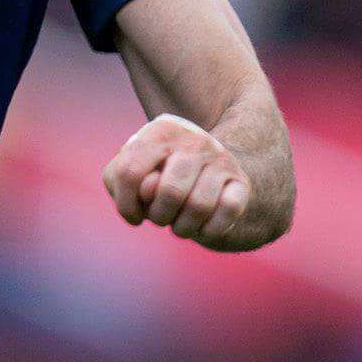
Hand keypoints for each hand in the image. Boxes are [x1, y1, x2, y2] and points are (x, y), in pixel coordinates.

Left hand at [102, 111, 265, 248]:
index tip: (134, 216)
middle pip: (169, 192)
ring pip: (199, 205)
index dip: (126, 205)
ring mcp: (221, 159)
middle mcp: (193, 140)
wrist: (205, 176)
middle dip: (160, 217)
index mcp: (160, 132)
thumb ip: (120, 178)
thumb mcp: (131, 176)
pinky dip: (211, 230)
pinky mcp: (241, 181)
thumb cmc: (157, 178)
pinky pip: (228, 211)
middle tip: (161, 217)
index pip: (129, 172)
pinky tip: (204, 227)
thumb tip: (149, 188)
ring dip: (184, 228)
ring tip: (180, 225)